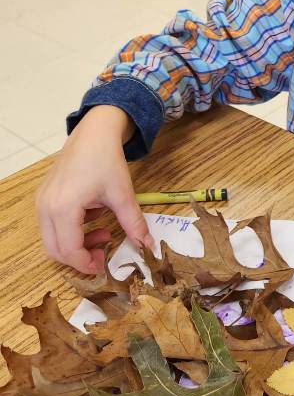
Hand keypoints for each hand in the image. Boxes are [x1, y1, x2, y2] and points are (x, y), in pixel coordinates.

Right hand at [35, 106, 151, 273]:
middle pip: (55, 250)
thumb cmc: (106, 159)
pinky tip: (94, 214)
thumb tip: (147, 245)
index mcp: (63, 208)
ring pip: (52, 239)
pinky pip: (53, 224)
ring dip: (77, 243)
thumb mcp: (123, 194)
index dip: (88, 263)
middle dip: (80, 257)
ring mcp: (42, 201)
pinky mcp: (44, 197)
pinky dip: (72, 229)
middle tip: (104, 252)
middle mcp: (46, 207)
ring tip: (104, 230)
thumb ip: (134, 224)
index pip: (70, 250)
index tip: (105, 264)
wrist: (94, 131)